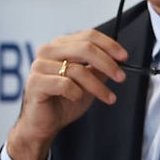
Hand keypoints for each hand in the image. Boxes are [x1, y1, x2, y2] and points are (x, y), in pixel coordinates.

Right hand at [6, 29, 128, 159]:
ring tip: (109, 97)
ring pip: (77, 69)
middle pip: (85, 48)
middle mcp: (48, 51)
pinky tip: (77, 98)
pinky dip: (76, 93)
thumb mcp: (89, 81)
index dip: (110, 45)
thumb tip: (119, 59)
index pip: (89, 36)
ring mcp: (39, 65)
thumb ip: (100, 68)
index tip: (124, 57)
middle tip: (121, 77)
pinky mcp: (35, 82)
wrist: (45, 124)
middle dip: (108, 63)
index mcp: (61, 45)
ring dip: (98, 86)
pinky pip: (64, 84)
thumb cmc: (65, 101)